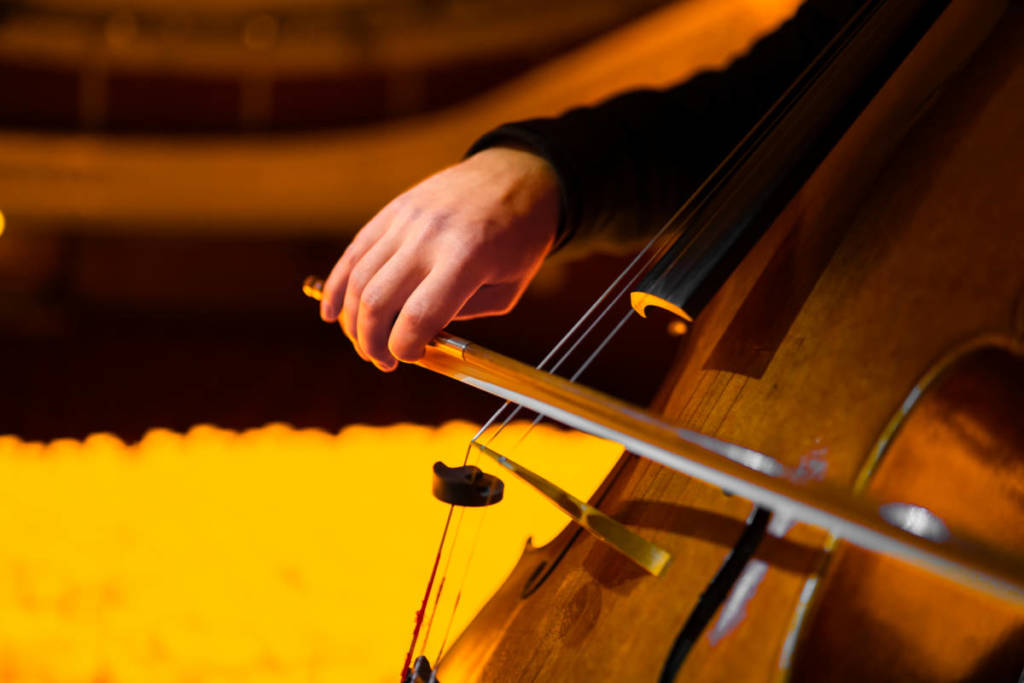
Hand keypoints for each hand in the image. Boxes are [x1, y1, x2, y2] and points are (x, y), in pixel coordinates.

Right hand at [320, 146, 559, 370]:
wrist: (518, 175)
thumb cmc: (521, 239)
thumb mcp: (507, 290)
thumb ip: (461, 316)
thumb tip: (415, 337)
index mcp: (466, 258)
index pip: (418, 317)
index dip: (406, 349)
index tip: (410, 358)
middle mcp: (429, 236)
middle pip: (377, 301)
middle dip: (372, 342)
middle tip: (382, 361)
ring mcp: (406, 219)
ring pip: (359, 279)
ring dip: (354, 321)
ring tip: (365, 343)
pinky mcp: (393, 210)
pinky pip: (355, 252)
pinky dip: (338, 286)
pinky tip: (332, 313)